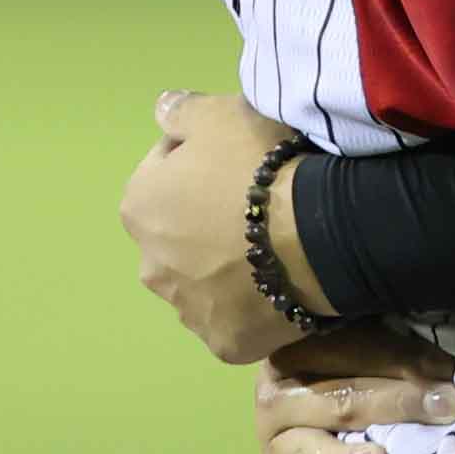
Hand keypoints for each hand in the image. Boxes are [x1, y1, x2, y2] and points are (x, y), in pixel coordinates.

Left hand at [119, 88, 328, 361]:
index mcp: (139, 207)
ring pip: (203, 282)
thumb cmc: (260, 167)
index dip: (203, 163)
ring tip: (273, 249)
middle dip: (205, 223)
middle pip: (179, 236)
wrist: (315, 233)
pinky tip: (278, 284)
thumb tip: (161, 110)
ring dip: (224, 268)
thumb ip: (181, 111)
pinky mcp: (225, 343)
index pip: (165, 175)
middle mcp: (149, 265)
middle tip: (257, 208)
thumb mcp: (220, 114)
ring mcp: (187, 310)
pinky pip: (235, 318)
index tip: (238, 161)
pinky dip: (250, 305)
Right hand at [258, 328, 454, 453]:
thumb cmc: (348, 362)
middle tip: (446, 406)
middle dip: (398, 403)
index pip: (352, 352)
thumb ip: (399, 354)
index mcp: (299, 350)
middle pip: (340, 399)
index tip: (448, 370)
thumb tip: (447, 369)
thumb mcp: (367, 344)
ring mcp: (275, 441)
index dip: (402, 359)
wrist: (304, 387)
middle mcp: (278, 395)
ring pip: (311, 451)